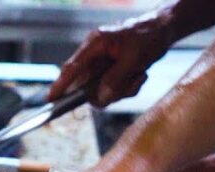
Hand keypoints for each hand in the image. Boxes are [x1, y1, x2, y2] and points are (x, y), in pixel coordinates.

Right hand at [49, 12, 174, 105]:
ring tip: (139, 75)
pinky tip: (139, 75)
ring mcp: (102, 65)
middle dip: (110, 90)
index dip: (60, 84)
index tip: (50, 99)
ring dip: (123, 89)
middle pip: (88, 86)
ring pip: (102, 91)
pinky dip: (128, 87)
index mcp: (95, 44)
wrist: (164, 29)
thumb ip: (115, 79)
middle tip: (130, 83)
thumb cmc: (148, 35)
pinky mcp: (111, 72)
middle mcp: (94, 55)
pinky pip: (113, 90)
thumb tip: (100, 96)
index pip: (72, 68)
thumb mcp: (134, 59)